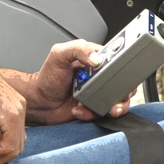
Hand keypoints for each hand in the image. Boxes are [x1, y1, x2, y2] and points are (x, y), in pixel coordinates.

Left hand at [12, 40, 136, 124]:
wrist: (39, 102)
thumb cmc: (47, 77)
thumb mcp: (59, 55)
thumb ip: (78, 49)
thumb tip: (96, 58)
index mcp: (92, 60)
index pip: (115, 60)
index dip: (123, 67)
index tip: (121, 74)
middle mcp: (97, 76)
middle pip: (123, 82)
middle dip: (125, 91)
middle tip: (119, 96)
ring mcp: (97, 93)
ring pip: (119, 100)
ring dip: (117, 106)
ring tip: (110, 109)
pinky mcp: (94, 108)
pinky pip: (103, 113)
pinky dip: (92, 113)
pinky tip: (79, 110)